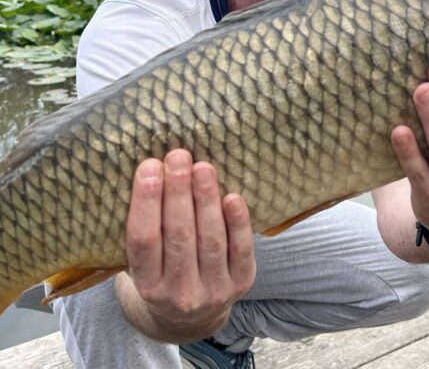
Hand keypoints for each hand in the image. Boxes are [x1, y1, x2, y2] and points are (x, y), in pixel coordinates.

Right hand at [123, 149, 255, 340]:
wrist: (192, 317)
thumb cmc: (164, 270)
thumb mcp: (145, 261)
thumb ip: (147, 225)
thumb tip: (152, 168)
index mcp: (146, 284)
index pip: (143, 240)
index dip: (146, 201)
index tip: (149, 166)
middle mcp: (178, 292)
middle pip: (178, 236)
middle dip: (178, 192)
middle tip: (178, 156)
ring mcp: (212, 290)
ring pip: (210, 240)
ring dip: (207, 200)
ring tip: (203, 168)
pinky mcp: (241, 283)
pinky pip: (241, 249)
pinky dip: (238, 222)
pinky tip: (233, 196)